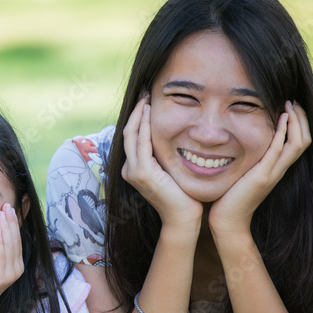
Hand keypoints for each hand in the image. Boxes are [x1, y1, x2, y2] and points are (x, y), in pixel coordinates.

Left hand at [0, 204, 23, 312]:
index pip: (16, 239)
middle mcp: (16, 268)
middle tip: (6, 205)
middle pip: (15, 239)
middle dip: (11, 221)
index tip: (8, 207)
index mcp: (15, 264)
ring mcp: (10, 274)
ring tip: (2, 213)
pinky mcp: (0, 278)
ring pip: (10, 246)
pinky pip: (0, 256)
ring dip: (6, 228)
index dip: (13, 223)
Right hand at [121, 95, 202, 227]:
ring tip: (146, 97)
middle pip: (128, 132)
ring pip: (131, 134)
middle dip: (137, 111)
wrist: (183, 219)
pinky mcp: (142, 173)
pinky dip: (144, 125)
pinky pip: (141, 143)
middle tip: (145, 92)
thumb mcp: (171, 171)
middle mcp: (129, 169)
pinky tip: (150, 111)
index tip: (147, 100)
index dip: (138, 117)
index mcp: (134, 168)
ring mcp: (133, 171)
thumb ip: (166, 156)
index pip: (133, 137)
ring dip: (139, 114)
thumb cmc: (183, 197)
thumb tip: (175, 138)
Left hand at [209, 101, 310, 239]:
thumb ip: (248, 159)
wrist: (227, 222)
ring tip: (289, 104)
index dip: (299, 123)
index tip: (290, 105)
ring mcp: (272, 173)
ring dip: (296, 121)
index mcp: (276, 168)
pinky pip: (278, 151)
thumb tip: (239, 142)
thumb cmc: (229, 197)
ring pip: (298, 143)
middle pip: (304, 140)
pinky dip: (283, 133)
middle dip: (301, 118)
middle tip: (292, 100)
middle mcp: (279, 170)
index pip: (298, 142)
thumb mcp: (243, 172)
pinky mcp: (262, 176)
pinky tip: (281, 118)